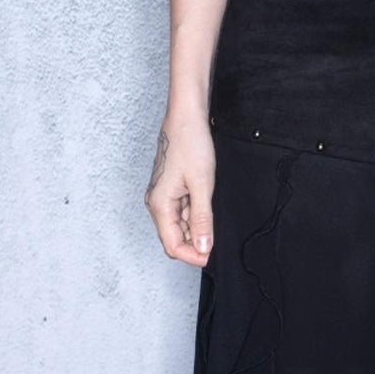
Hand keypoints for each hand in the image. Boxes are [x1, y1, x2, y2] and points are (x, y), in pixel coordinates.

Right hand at [145, 108, 214, 266]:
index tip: (212, 254)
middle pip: (175, 238)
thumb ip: (202, 219)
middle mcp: (156, 204)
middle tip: (218, 237)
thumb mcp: (202, 185)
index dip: (192, 255)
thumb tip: (203, 247)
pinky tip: (208, 204)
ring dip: (197, 228)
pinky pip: (182, 212)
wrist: (186, 118)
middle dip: (196, 243)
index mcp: (159, 205)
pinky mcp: (171, 190)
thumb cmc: (190, 144)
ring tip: (213, 214)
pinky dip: (195, 214)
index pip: (172, 246)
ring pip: (179, 226)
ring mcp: (163, 197)